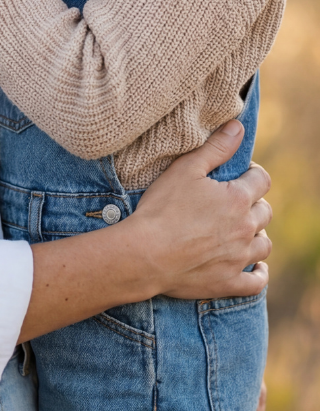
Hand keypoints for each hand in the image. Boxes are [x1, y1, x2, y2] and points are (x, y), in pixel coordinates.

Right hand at [132, 120, 271, 299]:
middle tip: (233, 201)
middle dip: (253, 203)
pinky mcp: (229, 282)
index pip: (261, 180)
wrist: (146, 254)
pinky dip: (259, 273)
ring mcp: (239, 258)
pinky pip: (257, 281)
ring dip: (257, 235)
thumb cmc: (162, 208)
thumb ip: (215, 147)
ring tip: (241, 229)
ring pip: (264, 245)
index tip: (238, 174)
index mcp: (237, 199)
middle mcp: (245, 229)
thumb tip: (238, 127)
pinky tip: (255, 267)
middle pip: (265, 212)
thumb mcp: (186, 169)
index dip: (251, 173)